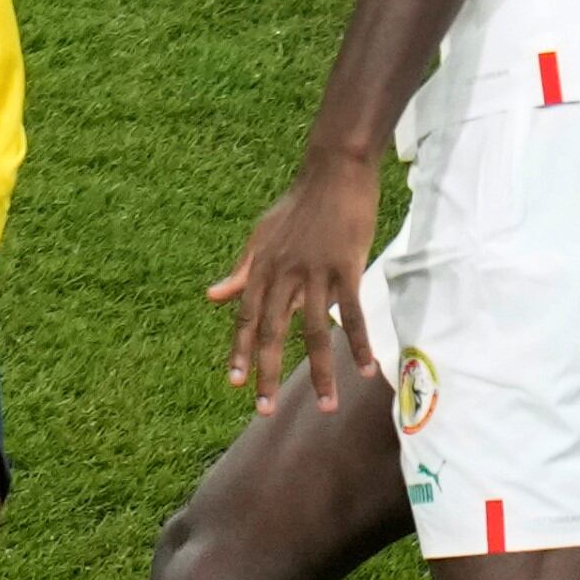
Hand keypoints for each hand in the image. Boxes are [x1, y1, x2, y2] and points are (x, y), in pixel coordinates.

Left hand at [205, 146, 383, 414]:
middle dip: (268, 373)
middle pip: (274, 331)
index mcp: (262, 268)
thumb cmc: (299, 204)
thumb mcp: (262, 235)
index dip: (241, 351)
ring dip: (322, 372)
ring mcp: (315, 271)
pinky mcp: (346, 265)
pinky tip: (367, 368)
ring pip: (316, 331)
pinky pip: (353, 312)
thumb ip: (241, 271)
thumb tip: (212, 297)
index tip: (236, 384)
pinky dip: (360, 342)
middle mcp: (284, 274)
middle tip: (265, 410)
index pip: (247, 317)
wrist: (333, 170)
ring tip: (327, 406)